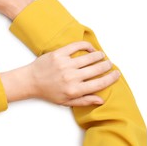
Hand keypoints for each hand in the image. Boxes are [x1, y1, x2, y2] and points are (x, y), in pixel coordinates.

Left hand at [0, 41, 119, 106]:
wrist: (30, 81)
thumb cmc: (48, 92)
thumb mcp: (66, 101)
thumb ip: (84, 101)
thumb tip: (101, 99)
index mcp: (74, 90)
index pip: (99, 83)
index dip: (111, 78)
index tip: (116, 74)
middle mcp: (71, 77)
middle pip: (97, 69)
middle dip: (106, 66)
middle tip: (110, 64)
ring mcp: (64, 64)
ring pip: (89, 57)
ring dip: (98, 55)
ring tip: (102, 56)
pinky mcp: (58, 54)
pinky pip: (76, 46)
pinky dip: (86, 46)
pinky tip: (90, 48)